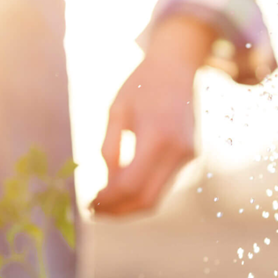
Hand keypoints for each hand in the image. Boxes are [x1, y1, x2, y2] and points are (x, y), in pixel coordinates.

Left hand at [92, 16, 215, 215]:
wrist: (177, 67)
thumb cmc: (141, 85)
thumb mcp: (116, 111)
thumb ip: (111, 148)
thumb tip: (107, 185)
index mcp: (157, 136)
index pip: (129, 185)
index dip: (107, 199)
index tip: (89, 203)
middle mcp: (177, 151)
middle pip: (145, 200)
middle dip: (118, 211)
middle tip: (94, 211)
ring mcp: (186, 156)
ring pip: (155, 198)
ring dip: (128, 207)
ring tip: (104, 204)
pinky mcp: (189, 157)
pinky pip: (161, 185)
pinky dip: (140, 193)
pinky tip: (121, 190)